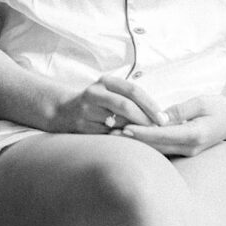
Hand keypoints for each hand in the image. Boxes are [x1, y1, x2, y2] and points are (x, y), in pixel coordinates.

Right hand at [46, 75, 168, 135]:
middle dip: (145, 119)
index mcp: (106, 82)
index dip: (150, 104)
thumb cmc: (96, 102)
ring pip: (116, 123)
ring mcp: (87, 111)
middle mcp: (95, 93)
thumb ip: (129, 97)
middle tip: (159, 129)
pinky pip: (107, 136)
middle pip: (125, 106)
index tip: (163, 117)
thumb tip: (159, 114)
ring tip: (149, 137)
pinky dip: (122, 139)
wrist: (62, 111)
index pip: (133, 90)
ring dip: (135, 131)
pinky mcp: (82, 127)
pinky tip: (132, 143)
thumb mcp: (110, 91)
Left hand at [116, 93, 225, 156]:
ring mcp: (188, 152)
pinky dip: (149, 145)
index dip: (143, 133)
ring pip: (159, 151)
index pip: (163, 135)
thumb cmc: (219, 106)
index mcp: (195, 135)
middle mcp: (190, 148)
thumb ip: (180, 110)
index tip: (125, 128)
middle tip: (112, 134)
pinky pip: (164, 150)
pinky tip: (134, 139)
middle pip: (157, 147)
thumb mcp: (201, 102)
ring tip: (118, 137)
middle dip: (135, 142)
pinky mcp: (185, 151)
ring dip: (139, 145)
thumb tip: (159, 117)